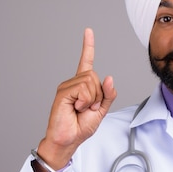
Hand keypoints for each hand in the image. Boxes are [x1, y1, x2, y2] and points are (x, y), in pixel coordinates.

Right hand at [35, 28, 116, 169]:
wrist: (68, 140)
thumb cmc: (80, 127)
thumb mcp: (101, 110)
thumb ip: (108, 95)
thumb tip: (109, 77)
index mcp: (82, 86)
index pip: (86, 62)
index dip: (88, 46)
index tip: (88, 31)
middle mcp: (73, 83)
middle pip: (95, 76)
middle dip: (98, 95)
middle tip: (88, 108)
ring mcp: (67, 87)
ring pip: (90, 82)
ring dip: (91, 99)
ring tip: (80, 110)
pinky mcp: (63, 92)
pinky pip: (83, 89)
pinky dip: (84, 101)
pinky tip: (75, 108)